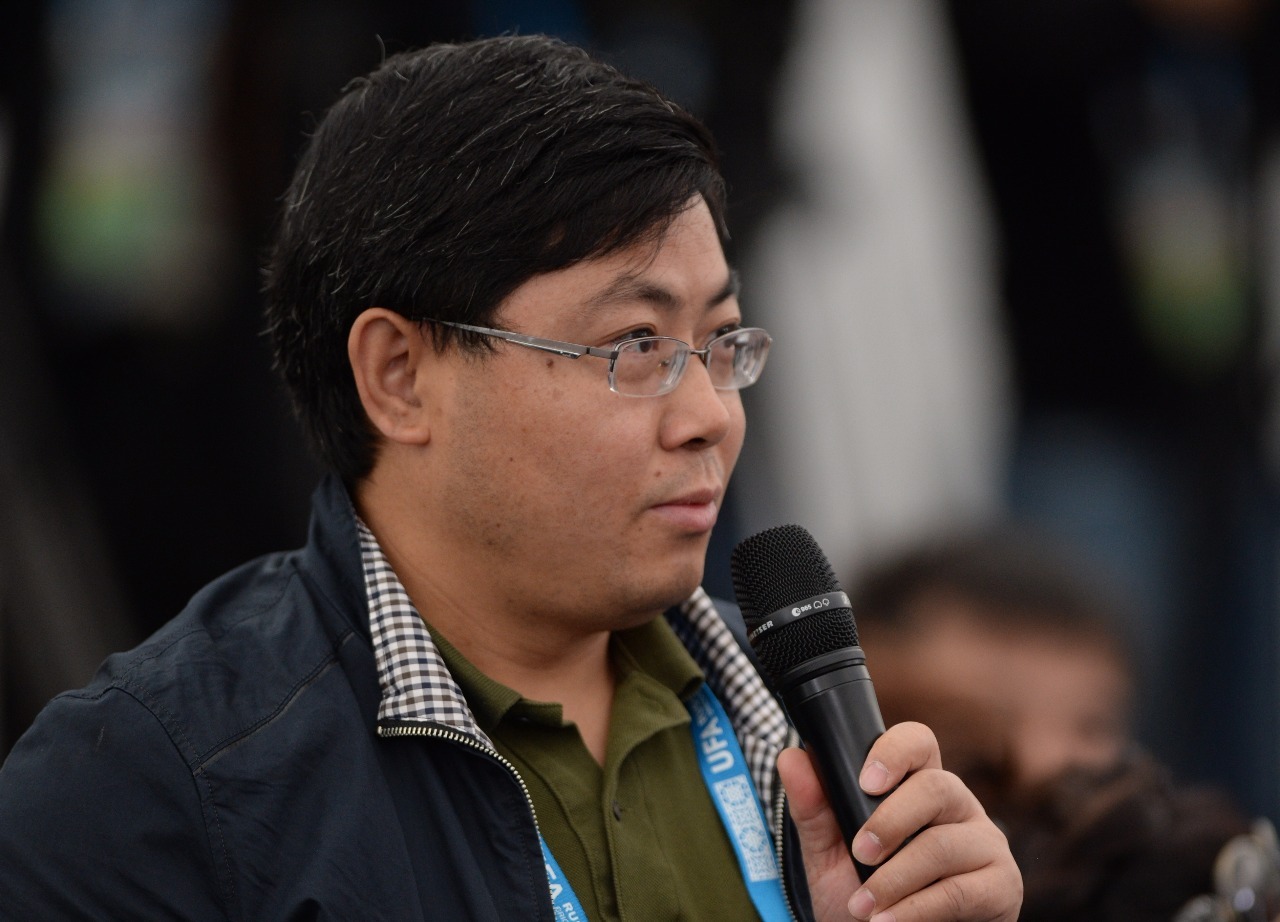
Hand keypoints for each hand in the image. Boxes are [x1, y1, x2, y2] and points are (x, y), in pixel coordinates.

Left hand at [777, 721, 1021, 921]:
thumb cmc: (865, 899)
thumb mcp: (829, 857)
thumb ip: (813, 809)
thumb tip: (789, 757)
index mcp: (918, 786)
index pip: (918, 742)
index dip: (895, 752)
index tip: (866, 781)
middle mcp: (958, 806)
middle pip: (936, 787)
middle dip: (890, 821)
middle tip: (859, 854)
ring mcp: (985, 844)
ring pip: (944, 844)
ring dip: (894, 879)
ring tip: (863, 907)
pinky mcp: (1001, 887)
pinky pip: (960, 891)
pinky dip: (916, 910)